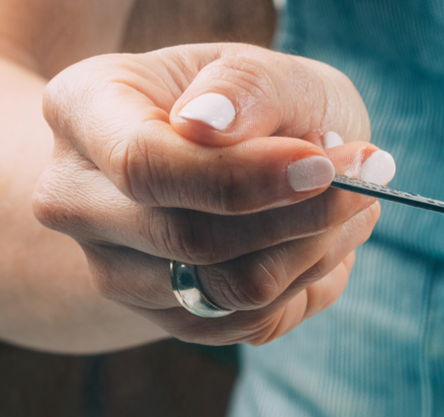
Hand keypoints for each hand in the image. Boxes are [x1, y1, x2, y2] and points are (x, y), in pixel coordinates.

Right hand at [33, 43, 388, 344]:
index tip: (324, 163)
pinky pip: (251, 321)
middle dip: (299, 215)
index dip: (243, 176)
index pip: (145, 164)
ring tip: (353, 202)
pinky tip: (325, 237)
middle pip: (189, 237)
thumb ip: (243, 87)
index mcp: (81, 112)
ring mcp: (115, 270)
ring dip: (314, 250)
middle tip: (367, 179)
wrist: (236, 158)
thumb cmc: (250, 104)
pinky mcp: (168, 320)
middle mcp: (76, 200)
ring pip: (228, 289)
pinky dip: (308, 280)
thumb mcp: (260, 68)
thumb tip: (209, 125)